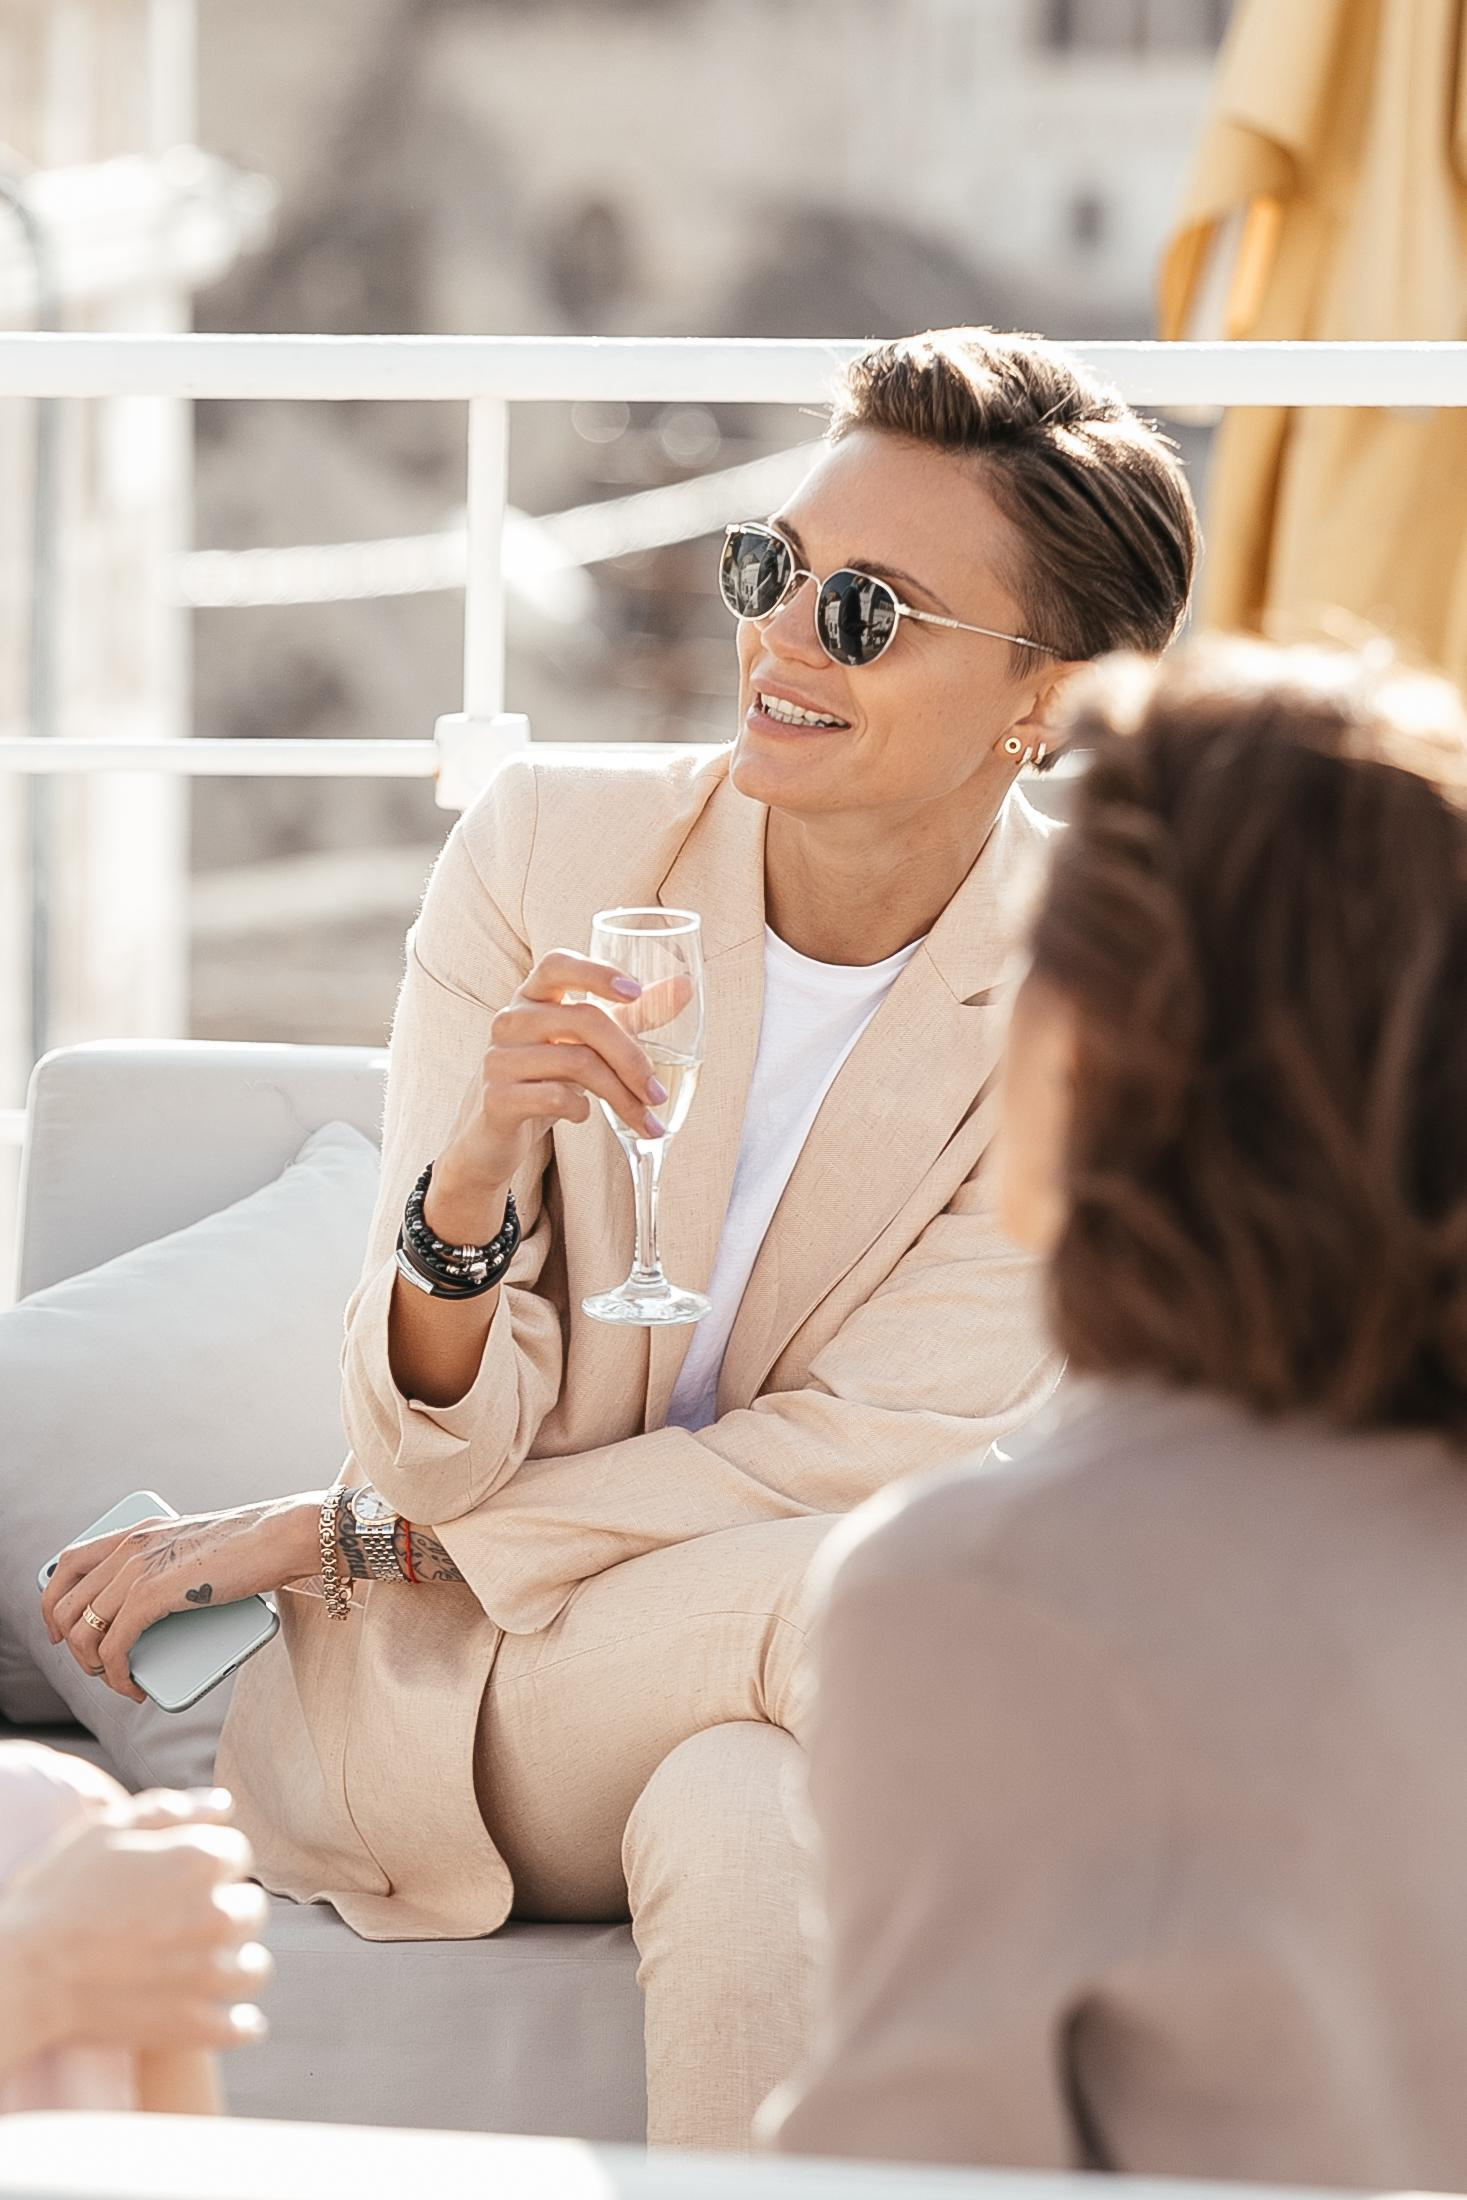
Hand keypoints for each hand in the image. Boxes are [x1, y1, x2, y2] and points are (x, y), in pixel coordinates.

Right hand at [4, 1788, 271, 2057]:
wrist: (24, 1973)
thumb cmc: (59, 1894)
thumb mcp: (107, 1830)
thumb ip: (172, 1810)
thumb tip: (223, 1804)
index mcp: (201, 1861)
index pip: (238, 1853)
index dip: (209, 1861)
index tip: (182, 1876)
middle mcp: (217, 1914)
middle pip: (250, 1908)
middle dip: (225, 1909)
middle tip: (186, 1921)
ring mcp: (208, 1973)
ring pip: (254, 1967)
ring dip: (234, 1963)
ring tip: (201, 1964)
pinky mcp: (192, 2024)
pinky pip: (241, 2026)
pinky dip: (238, 2023)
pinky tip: (226, 2016)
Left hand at [41, 1496, 321, 1702]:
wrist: (281, 1537)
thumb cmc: (253, 1547)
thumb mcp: (196, 1549)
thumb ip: (170, 1565)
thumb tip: (156, 1606)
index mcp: (137, 1530)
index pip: (70, 1562)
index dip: (54, 1600)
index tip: (60, 1627)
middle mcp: (129, 1546)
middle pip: (68, 1602)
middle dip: (72, 1643)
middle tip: (92, 1666)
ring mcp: (137, 1569)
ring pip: (85, 1630)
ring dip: (92, 1665)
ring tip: (115, 1679)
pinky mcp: (152, 1595)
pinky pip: (113, 1647)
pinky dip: (116, 1674)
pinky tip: (130, 1687)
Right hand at [430, 949, 684, 1235]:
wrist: (493, 1132)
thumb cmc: (546, 1075)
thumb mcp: (588, 1042)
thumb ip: (634, 1015)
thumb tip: (686, 985)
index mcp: (532, 996)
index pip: (557, 964)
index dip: (596, 973)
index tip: (635, 992)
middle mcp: (511, 1019)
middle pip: (583, 1020)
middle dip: (631, 1059)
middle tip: (658, 1094)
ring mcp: (499, 1057)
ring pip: (576, 1063)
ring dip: (620, 1096)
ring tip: (641, 1117)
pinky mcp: (496, 1097)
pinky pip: (553, 1096)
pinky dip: (580, 1108)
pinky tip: (583, 1115)